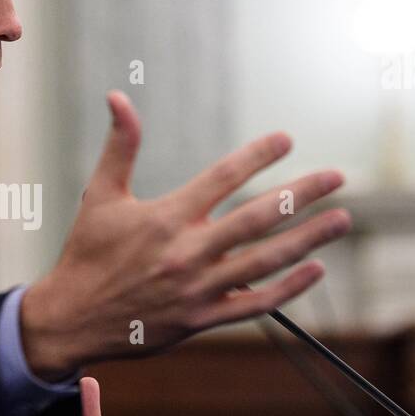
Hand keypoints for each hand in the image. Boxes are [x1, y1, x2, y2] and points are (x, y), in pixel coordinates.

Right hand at [21, 91, 349, 378]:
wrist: (72, 318)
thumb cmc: (87, 254)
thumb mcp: (100, 195)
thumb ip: (119, 146)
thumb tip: (118, 97)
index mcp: (166, 217)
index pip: (222, 176)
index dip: (258, 155)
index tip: (286, 139)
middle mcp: (187, 251)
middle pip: (258, 216)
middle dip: (303, 193)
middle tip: (337, 177)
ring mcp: (198, 287)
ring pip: (265, 260)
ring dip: (308, 238)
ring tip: (341, 219)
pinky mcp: (201, 318)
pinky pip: (255, 303)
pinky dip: (288, 288)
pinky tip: (313, 268)